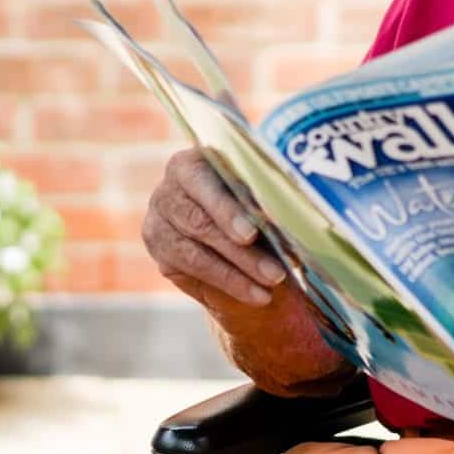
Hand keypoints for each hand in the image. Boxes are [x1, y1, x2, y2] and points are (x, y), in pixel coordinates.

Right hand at [142, 149, 287, 307]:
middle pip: (200, 221)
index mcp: (198, 158)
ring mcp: (159, 216)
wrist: (236, 236)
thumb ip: (268, 205)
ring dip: (238, 273)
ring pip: (195, 252)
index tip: (251, 236)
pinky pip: (193, 270)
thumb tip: (294, 218)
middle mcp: (172, 184)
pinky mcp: (159, 247)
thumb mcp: (263, 199)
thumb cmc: (257, 205)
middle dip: (239, 251)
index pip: (205, 181)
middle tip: (275, 272)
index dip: (228, 209)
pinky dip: (231, 284)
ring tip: (272, 285)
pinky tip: (258, 295)